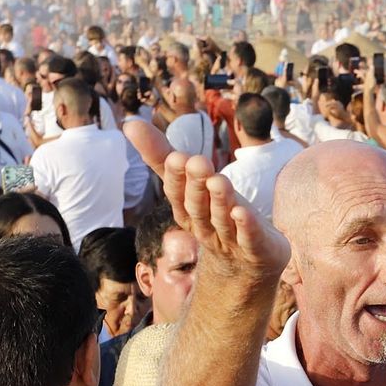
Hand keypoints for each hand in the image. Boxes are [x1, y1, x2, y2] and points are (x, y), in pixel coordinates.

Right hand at [161, 151, 289, 282]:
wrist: (248, 262)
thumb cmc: (216, 213)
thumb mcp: (191, 183)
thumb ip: (163, 156)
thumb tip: (129, 123)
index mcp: (187, 211)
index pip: (178, 194)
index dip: (177, 177)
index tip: (176, 156)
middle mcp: (205, 226)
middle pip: (197, 206)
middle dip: (196, 185)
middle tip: (197, 161)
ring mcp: (230, 240)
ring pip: (221, 219)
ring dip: (219, 200)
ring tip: (218, 180)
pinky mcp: (256, 249)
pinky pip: (248, 238)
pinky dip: (245, 226)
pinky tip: (242, 212)